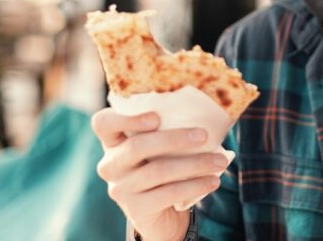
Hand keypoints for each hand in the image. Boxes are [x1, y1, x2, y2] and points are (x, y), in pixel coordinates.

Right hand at [91, 109, 227, 240]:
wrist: (161, 212)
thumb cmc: (163, 165)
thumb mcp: (160, 147)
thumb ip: (169, 127)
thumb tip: (208, 109)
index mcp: (113, 142)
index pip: (103, 123)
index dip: (125, 118)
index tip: (156, 117)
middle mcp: (111, 165)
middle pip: (137, 146)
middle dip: (174, 138)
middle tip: (204, 135)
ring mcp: (121, 189)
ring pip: (158, 170)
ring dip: (195, 164)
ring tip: (220, 160)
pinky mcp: (136, 209)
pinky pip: (168, 194)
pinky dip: (195, 185)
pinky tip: (214, 180)